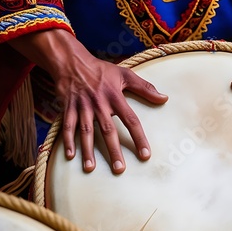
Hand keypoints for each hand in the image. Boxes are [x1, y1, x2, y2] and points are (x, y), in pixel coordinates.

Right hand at [10, 29, 167, 173]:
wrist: (71, 61)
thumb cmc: (101, 70)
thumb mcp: (125, 74)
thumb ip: (145, 87)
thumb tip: (164, 98)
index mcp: (115, 97)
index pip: (131, 121)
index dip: (139, 138)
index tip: (145, 155)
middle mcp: (99, 104)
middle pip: (108, 130)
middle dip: (113, 151)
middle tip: (119, 169)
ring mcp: (82, 107)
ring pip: (86, 132)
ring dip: (88, 150)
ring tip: (90, 168)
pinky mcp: (68, 108)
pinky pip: (67, 126)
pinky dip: (67, 141)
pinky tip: (70, 156)